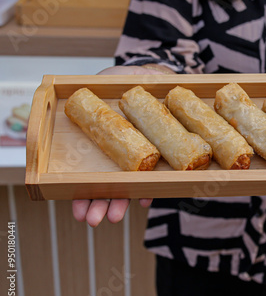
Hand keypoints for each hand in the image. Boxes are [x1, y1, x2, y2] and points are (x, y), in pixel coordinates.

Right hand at [72, 65, 164, 226]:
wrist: (152, 77)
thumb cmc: (121, 82)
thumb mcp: (101, 87)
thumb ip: (91, 96)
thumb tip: (74, 104)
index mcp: (103, 149)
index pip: (91, 180)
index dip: (83, 197)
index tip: (77, 210)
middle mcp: (120, 160)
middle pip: (109, 189)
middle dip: (99, 206)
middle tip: (92, 219)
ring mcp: (140, 161)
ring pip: (130, 188)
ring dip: (121, 203)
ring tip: (111, 217)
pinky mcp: (161, 158)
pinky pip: (157, 178)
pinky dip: (150, 188)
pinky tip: (144, 198)